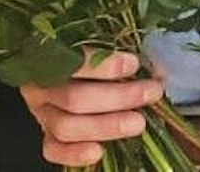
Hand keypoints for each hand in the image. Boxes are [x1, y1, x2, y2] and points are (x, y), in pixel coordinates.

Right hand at [18, 51, 163, 166]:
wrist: (57, 75)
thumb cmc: (88, 57)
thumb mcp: (98, 47)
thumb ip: (119, 56)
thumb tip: (157, 66)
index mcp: (51, 59)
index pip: (71, 61)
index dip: (103, 65)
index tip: (133, 64)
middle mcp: (42, 88)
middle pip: (74, 98)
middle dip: (117, 97)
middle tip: (150, 93)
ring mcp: (42, 114)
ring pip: (66, 126)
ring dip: (105, 126)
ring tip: (138, 123)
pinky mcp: (45, 135)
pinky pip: (52, 149)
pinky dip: (73, 153)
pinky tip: (98, 152)